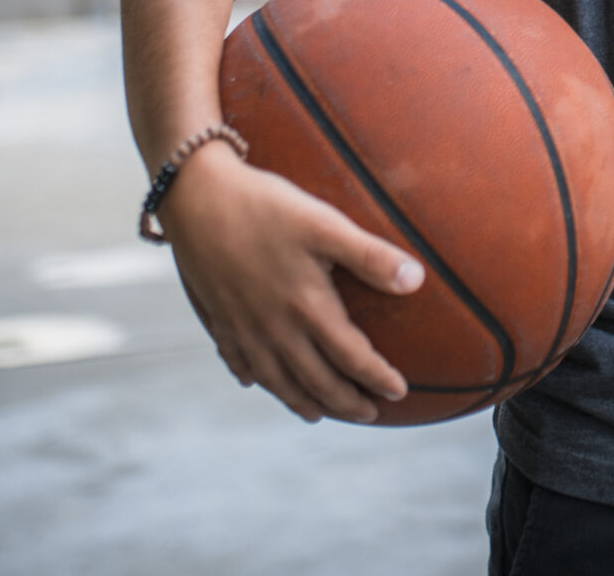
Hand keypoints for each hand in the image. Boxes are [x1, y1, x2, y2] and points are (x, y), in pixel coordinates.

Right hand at [162, 144, 425, 423]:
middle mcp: (274, 328)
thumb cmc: (266, 207)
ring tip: (317, 415)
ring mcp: (242, 327)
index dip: (378, 378)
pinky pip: (236, 360)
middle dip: (345, 403)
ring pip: (275, 380)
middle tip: (368, 415)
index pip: (352, 358)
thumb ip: (371, 255)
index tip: (399, 392)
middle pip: (316, 380)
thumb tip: (417, 280)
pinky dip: (252, 377)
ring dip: (300, 401)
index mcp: (307, 308)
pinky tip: (254, 382)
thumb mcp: (325, 224)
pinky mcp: (217, 317)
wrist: (196, 198)